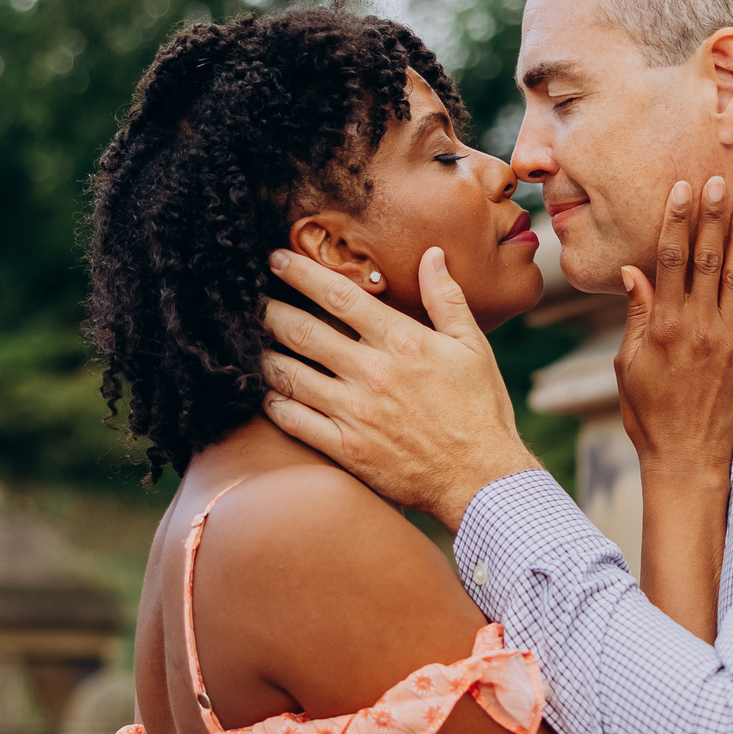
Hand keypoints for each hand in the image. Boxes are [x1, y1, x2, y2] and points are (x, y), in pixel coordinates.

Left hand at [260, 246, 539, 528]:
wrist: (482, 478)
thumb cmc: (481, 410)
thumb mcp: (473, 347)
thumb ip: (447, 299)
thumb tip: (432, 255)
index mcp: (403, 342)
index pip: (340, 296)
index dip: (302, 273)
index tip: (277, 258)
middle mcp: (373, 373)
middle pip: (302, 331)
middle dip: (269, 310)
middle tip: (249, 300)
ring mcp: (355, 413)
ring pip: (289, 375)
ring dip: (263, 355)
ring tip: (250, 343)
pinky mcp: (346, 449)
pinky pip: (294, 421)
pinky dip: (273, 403)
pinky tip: (266, 391)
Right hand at [614, 177, 732, 486]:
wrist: (689, 459)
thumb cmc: (650, 415)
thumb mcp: (629, 365)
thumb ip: (636, 316)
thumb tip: (632, 272)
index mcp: (663, 326)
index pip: (669, 260)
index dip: (675, 220)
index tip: (680, 188)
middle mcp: (698, 326)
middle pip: (706, 259)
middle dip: (710, 216)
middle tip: (716, 179)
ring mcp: (728, 339)